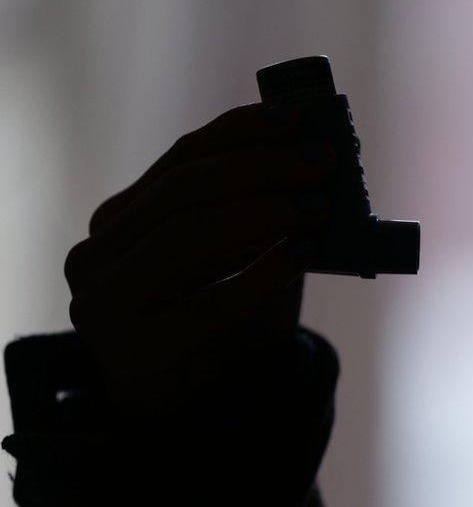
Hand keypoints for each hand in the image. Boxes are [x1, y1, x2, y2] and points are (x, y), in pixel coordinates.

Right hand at [64, 103, 334, 411]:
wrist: (194, 405)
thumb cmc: (224, 319)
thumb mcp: (239, 256)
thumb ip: (259, 210)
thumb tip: (313, 160)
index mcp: (123, 216)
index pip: (181, 157)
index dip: (240, 131)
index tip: (297, 118)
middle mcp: (99, 249)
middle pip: (184, 187)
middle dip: (261, 167)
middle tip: (323, 164)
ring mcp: (104, 300)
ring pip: (187, 233)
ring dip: (263, 212)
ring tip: (317, 207)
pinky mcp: (132, 348)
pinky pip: (206, 301)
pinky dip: (261, 274)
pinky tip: (300, 256)